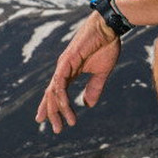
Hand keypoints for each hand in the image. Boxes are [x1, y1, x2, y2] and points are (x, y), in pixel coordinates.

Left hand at [35, 12, 120, 132]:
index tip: (48, 121)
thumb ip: (94, 87)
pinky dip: (61, 96)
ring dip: (58, 109)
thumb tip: (88, 104)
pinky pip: (60, 82)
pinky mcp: (67, 60)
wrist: (109, 27)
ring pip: (54, 91)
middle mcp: (63, 69)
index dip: (51, 106)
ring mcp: (63, 65)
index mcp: (70, 71)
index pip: (56, 92)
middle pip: (52, 94)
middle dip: (52, 112)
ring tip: (63, 123)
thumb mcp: (101, 72)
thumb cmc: (106, 45)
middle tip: (55, 129)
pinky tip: (64, 106)